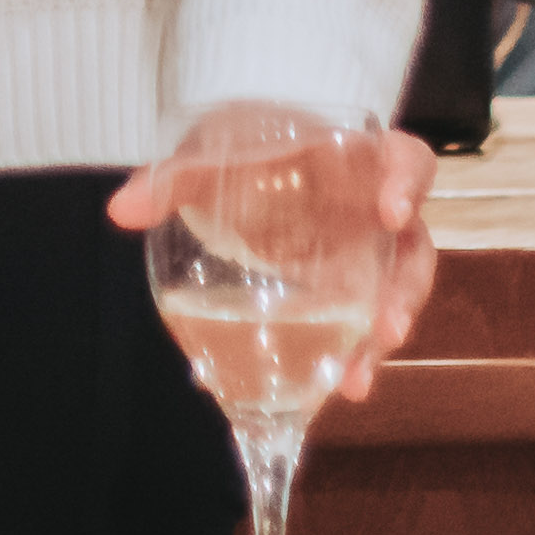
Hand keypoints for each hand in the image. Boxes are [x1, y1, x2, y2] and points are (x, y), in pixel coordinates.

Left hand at [110, 102, 441, 402]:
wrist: (248, 156)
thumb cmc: (247, 143)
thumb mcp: (212, 150)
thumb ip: (172, 178)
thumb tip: (120, 210)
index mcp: (358, 158)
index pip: (408, 159)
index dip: (407, 182)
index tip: (393, 211)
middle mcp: (375, 211)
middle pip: (414, 251)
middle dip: (404, 294)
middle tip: (386, 330)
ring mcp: (366, 256)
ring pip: (391, 299)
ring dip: (377, 343)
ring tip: (354, 384)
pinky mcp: (345, 292)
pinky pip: (355, 326)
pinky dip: (344, 358)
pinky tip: (325, 391)